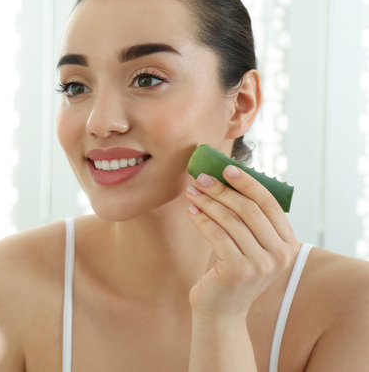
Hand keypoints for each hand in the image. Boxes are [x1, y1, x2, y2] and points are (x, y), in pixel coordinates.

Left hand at [185, 165, 298, 319]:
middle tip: (200, 178)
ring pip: (230, 220)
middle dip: (222, 190)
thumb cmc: (231, 271)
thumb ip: (249, 219)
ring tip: (191, 192)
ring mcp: (260, 264)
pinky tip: (190, 211)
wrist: (221, 311)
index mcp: (289, 244)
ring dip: (207, 202)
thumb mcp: (249, 245)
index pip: (270, 203)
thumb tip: (226, 177)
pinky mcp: (237, 270)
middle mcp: (280, 255)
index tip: (227, 168)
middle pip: (248, 209)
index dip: (249, 183)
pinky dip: (201, 219)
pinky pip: (216, 235)